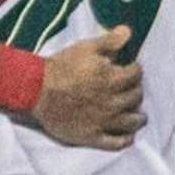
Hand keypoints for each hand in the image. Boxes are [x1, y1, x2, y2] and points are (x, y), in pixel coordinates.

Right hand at [34, 28, 144, 148]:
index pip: (136, 74)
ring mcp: (104, 121)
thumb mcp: (85, 48)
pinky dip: (125, 140)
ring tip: (138, 116)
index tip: (130, 70)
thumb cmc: (61, 67)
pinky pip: (115, 143)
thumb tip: (128, 31)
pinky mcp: (92, 136)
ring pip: (131, 122)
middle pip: (136, 97)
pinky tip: (128, 136)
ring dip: (138, 118)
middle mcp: (113, 101)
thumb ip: (109, 42)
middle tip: (131, 90)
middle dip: (136, 91)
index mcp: (112, 78)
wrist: (36, 90)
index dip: (134, 70)